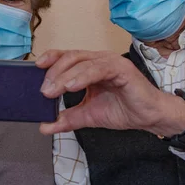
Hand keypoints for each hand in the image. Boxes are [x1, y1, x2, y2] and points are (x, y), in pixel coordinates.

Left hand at [37, 50, 184, 135]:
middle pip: (71, 58)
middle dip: (54, 73)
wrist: (149, 117)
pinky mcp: (121, 69)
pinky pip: (98, 69)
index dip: (51, 59)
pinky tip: (71, 86)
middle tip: (44, 91)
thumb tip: (45, 126)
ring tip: (53, 90)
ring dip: (65, 76)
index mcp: (91, 68)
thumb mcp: (88, 116)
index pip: (67, 58)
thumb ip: (67, 119)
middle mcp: (99, 61)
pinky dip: (83, 76)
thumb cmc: (124, 110)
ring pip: (82, 62)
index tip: (35, 68)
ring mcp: (110, 63)